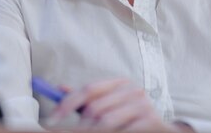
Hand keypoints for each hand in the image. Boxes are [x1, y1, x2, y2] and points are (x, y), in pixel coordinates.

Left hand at [47, 78, 182, 131]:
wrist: (159, 130)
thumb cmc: (128, 119)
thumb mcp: (108, 106)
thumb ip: (86, 99)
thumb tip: (59, 88)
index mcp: (120, 83)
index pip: (88, 89)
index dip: (67, 104)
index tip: (51, 120)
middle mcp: (133, 90)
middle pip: (95, 108)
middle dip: (80, 125)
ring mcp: (143, 105)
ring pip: (105, 122)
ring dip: (93, 132)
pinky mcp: (150, 122)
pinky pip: (121, 131)